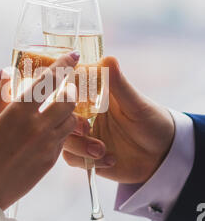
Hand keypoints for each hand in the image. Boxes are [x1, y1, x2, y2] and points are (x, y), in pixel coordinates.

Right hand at [0, 52, 79, 209]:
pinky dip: (61, 131)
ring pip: (71, 120)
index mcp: (18, 112)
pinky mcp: (51, 161)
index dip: (63, 65)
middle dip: (70, 90)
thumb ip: (1, 94)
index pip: (48, 81)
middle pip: (68, 99)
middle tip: (67, 87)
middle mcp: (37, 127)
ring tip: (57, 111)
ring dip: (68, 112)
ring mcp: (47, 145)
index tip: (72, 55)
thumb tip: (6, 70)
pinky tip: (50, 132)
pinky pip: (64, 139)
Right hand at [63, 56, 174, 184]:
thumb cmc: (152, 122)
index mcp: (94, 94)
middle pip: (59, 114)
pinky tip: (110, 159)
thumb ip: (119, 85)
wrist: (161, 155)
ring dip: (79, 145)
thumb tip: (109, 59)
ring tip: (101, 150)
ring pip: (63, 138)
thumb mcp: (136, 104)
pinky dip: (88, 161)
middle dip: (69, 123)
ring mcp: (83, 134)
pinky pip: (72, 157)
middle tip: (86, 129)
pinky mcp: (85, 154)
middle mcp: (85, 112)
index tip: (68, 98)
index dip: (63, 91)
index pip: (69, 86)